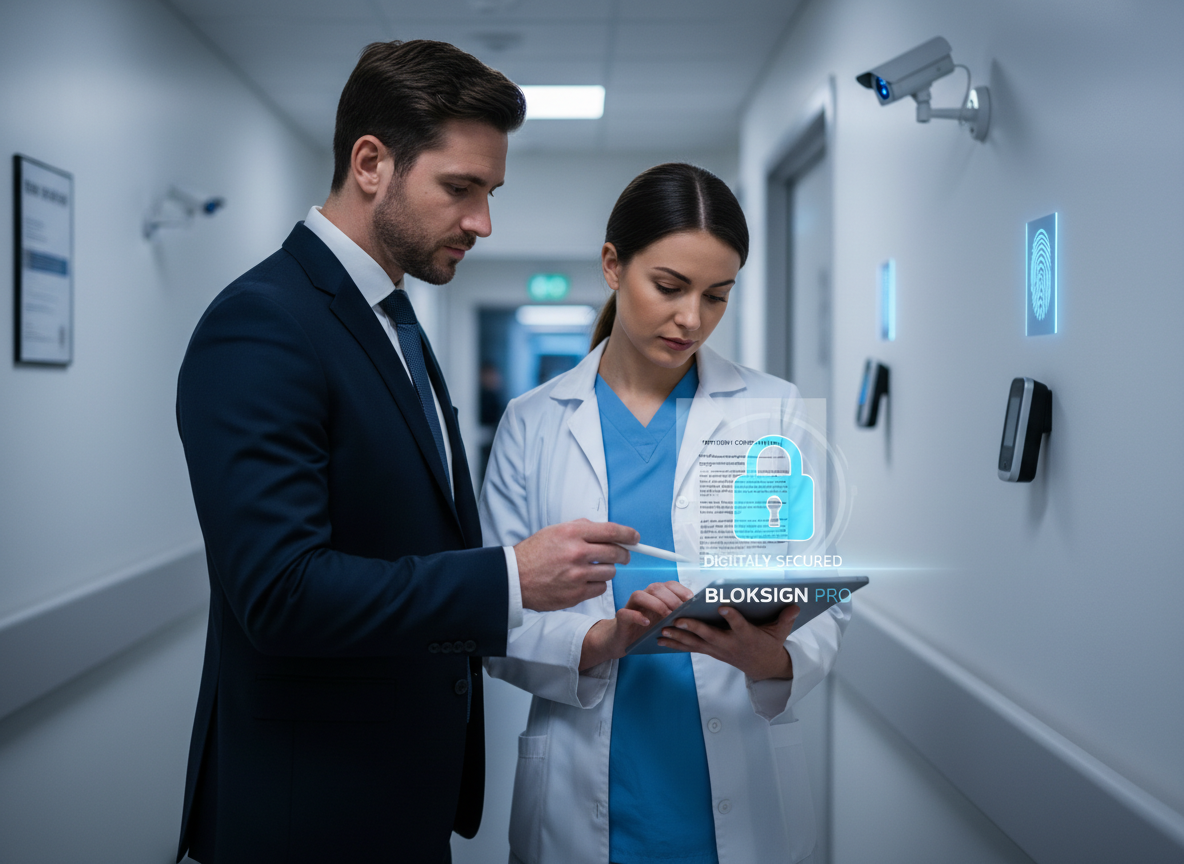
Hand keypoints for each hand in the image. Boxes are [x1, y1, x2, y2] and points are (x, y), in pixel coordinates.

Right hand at [514, 519, 638, 611]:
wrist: (514, 578)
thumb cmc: (534, 553)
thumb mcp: (554, 531)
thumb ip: (580, 528)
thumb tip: (605, 531)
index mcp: (572, 533)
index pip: (611, 531)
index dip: (628, 534)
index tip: (635, 538)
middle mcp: (577, 552)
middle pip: (616, 552)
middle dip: (623, 554)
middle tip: (622, 555)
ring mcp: (577, 575)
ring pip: (610, 572)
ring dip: (607, 570)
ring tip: (593, 569)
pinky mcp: (576, 594)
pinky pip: (600, 588)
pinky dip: (597, 585)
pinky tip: (584, 581)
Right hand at [579, 581, 692, 670]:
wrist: (624, 641)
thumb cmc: (647, 631)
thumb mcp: (665, 623)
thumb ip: (677, 616)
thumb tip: (696, 615)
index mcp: (656, 596)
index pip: (669, 585)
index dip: (680, 589)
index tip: (690, 599)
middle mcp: (643, 597)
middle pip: (655, 588)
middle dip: (670, 598)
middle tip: (680, 611)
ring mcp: (630, 606)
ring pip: (639, 595)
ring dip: (656, 604)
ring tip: (666, 615)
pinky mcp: (621, 618)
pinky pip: (626, 613)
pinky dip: (637, 616)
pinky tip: (647, 622)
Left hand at [657, 604, 799, 680]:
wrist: (763, 667)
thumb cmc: (770, 644)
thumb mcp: (781, 632)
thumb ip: (786, 618)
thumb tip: (796, 605)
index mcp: (747, 636)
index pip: (739, 625)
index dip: (732, 616)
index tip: (723, 607)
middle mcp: (730, 644)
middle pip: (710, 635)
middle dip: (694, 628)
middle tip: (679, 620)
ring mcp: (718, 650)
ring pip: (695, 643)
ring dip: (678, 637)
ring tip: (662, 631)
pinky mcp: (711, 652)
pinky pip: (691, 648)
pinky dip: (676, 644)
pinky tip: (661, 639)